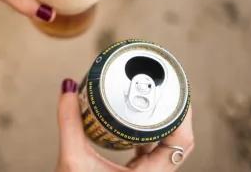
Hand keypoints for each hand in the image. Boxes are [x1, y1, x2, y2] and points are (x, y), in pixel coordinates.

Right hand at [56, 79, 193, 171]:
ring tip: (156, 100)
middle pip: (178, 143)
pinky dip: (147, 136)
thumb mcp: (72, 161)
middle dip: (175, 114)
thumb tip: (67, 89)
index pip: (181, 143)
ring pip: (166, 149)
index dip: (183, 116)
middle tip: (168, 88)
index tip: (177, 92)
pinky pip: (151, 154)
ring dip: (163, 125)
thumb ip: (70, 123)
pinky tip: (136, 124)